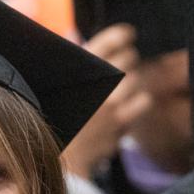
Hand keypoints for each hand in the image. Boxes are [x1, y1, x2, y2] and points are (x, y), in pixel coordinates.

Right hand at [62, 24, 152, 179]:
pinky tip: (129, 105)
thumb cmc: (48, 120)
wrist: (54, 157)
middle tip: (123, 63)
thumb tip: (75, 37)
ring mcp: (112, 103)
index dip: (121, 35)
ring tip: (123, 87)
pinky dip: (139, 102)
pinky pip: (144, 102)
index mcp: (79, 70)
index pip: (110, 40)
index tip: (127, 35)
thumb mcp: (52, 86)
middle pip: (129, 58)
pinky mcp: (121, 122)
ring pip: (138, 79)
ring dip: (133, 80)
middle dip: (128, 58)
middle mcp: (99, 84)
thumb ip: (68, 60)